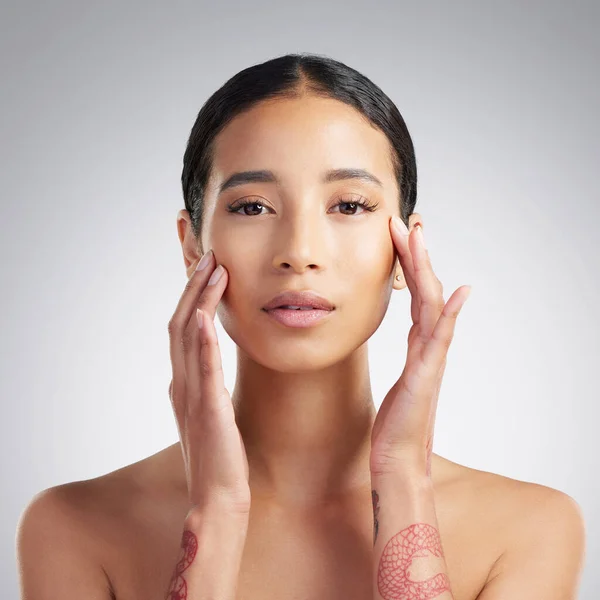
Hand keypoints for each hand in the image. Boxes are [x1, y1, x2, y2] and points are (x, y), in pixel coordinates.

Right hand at [168, 250, 250, 514]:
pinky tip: (203, 313)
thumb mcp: (210, 412)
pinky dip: (201, 339)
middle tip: (209, 255)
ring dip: (198, 299)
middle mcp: (181, 384)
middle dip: (194, 287)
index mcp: (183, 384)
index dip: (191, 296)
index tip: (207, 269)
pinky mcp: (208, 410)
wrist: (218, 498)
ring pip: (187, 337)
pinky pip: (202, 369)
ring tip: (214, 269)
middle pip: (180, 323)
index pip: (181, 329)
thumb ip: (207, 386)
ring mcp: (191, 396)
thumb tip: (213, 363)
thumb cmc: (220, 456)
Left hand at [370, 218, 470, 479]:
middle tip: (406, 221)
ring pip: (431, 304)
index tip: (397, 235)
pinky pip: (439, 338)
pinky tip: (457, 292)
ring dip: (425, 269)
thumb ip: (411, 354)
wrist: (398, 459)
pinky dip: (449, 313)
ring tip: (418, 237)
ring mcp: (430, 359)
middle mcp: (428, 346)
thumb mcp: (399, 380)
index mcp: (418, 345)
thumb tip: (415, 335)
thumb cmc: (396, 423)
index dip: (408, 264)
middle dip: (415, 255)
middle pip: (425, 290)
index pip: (415, 294)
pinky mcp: (425, 375)